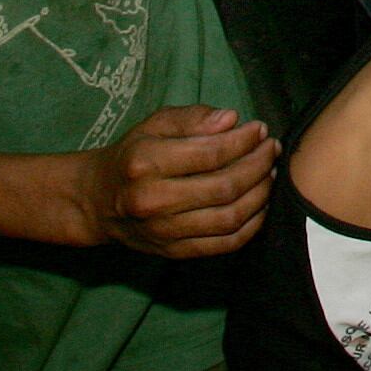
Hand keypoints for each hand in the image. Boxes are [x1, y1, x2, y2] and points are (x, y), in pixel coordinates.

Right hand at [78, 105, 276, 257]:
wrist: (99, 202)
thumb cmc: (133, 155)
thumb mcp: (155, 125)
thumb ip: (193, 118)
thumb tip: (231, 119)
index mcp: (146, 163)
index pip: (211, 153)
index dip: (244, 141)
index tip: (260, 129)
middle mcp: (153, 201)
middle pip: (224, 187)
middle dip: (259, 165)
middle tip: (271, 149)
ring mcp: (164, 232)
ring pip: (229, 217)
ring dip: (261, 194)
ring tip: (270, 173)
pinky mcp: (174, 252)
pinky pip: (225, 244)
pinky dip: (252, 225)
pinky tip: (261, 204)